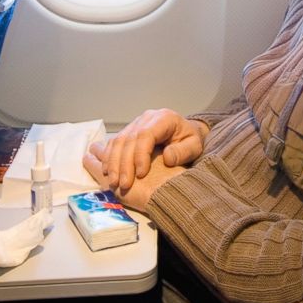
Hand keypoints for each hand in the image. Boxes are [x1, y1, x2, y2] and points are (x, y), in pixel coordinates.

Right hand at [91, 108, 207, 190]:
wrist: (185, 133)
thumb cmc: (190, 140)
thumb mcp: (194, 146)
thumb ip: (183, 152)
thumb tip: (167, 158)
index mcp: (163, 118)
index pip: (146, 135)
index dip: (140, 155)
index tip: (141, 175)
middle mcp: (146, 118)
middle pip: (129, 139)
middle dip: (124, 164)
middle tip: (124, 185)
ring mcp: (135, 123)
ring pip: (118, 141)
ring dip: (113, 162)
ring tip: (113, 182)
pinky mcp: (128, 131)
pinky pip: (114, 143)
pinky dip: (109, 157)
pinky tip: (107, 172)